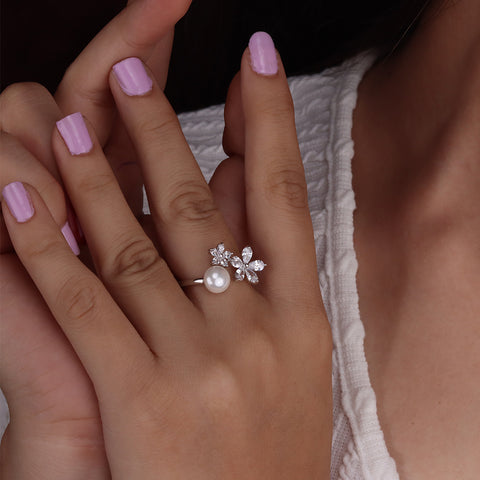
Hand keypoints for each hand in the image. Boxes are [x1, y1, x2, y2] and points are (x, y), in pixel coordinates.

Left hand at [2, 34, 331, 477]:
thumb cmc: (273, 446)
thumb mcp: (296, 359)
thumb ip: (273, 274)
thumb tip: (243, 189)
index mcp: (300, 317)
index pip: (284, 194)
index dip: (271, 120)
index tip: (257, 60)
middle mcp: (255, 329)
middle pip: (199, 208)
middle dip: (163, 130)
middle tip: (134, 70)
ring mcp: (200, 365)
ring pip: (132, 246)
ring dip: (95, 175)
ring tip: (71, 116)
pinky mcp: (143, 402)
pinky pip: (86, 305)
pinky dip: (47, 245)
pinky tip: (20, 194)